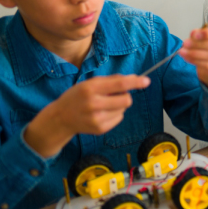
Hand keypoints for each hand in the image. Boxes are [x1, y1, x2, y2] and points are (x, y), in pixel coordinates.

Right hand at [25, 75, 149, 156]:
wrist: (60, 118)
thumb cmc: (77, 97)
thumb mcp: (89, 83)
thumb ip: (111, 80)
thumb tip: (134, 79)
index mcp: (90, 88)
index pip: (119, 84)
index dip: (135, 82)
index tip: (146, 81)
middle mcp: (93, 104)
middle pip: (126, 99)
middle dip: (125, 96)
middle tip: (114, 95)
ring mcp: (97, 118)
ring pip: (124, 109)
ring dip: (119, 105)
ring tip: (104, 105)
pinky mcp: (100, 129)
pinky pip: (119, 118)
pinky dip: (115, 114)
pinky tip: (102, 113)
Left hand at [180, 26, 207, 90]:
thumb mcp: (206, 37)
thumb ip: (200, 34)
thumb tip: (194, 33)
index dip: (207, 33)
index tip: (193, 34)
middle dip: (199, 44)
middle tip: (186, 43)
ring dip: (195, 53)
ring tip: (184, 51)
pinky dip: (196, 61)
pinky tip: (188, 58)